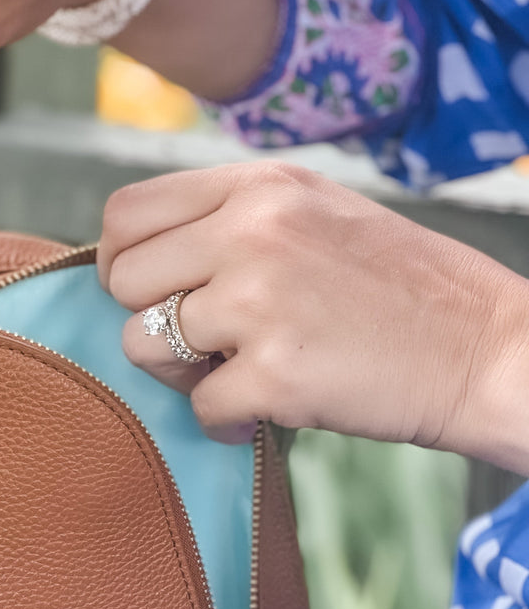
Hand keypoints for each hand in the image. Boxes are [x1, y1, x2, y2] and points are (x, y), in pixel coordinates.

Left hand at [98, 161, 528, 472]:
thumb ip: (232, 219)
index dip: (123, 261)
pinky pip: (199, 407)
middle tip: (205, 342)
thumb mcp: (316, 213)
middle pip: (124, 280)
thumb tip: (138, 254)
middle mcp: (252, 231)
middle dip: (150, 319)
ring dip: (181, 374)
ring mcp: (261, 301)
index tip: (153, 292)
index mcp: (260, 187)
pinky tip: (268, 411)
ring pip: (143, 345)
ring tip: (238, 373)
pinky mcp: (275, 373)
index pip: (128, 212)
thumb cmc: (399, 289)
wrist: (486, 349)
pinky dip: (227, 421)